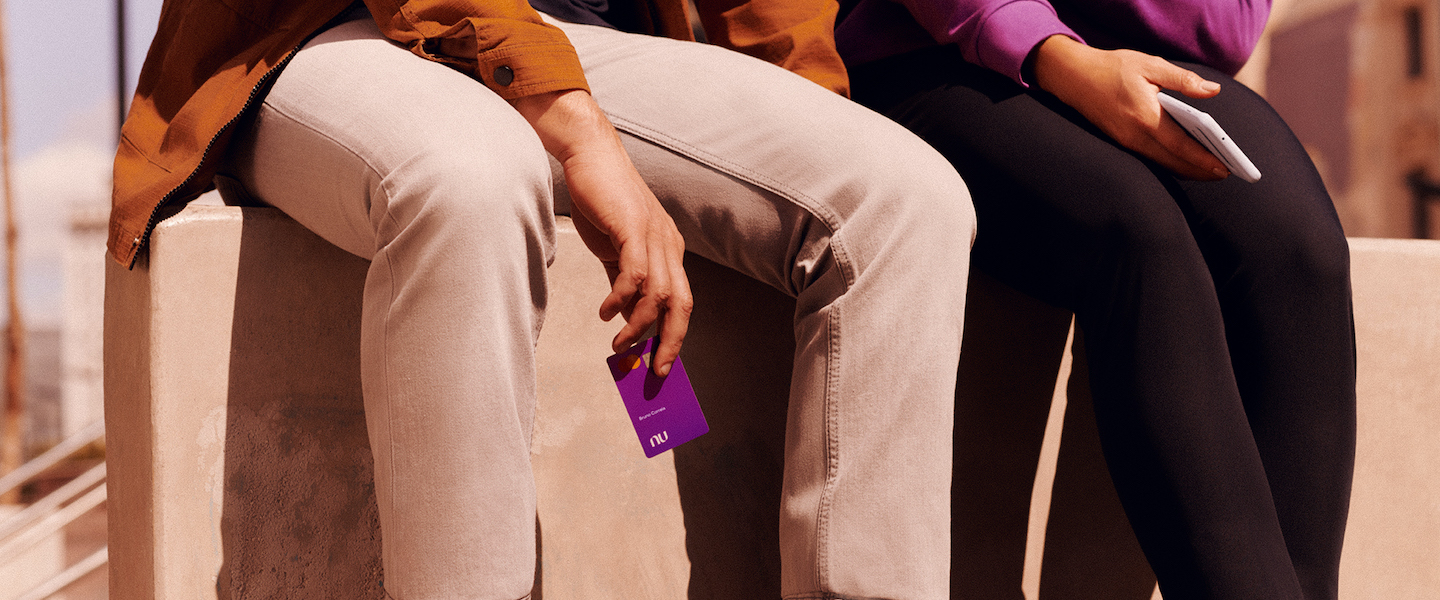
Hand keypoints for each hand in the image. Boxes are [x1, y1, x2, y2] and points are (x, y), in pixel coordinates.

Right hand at [511, 90, 691, 375]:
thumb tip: (627, 317)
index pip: (681, 301)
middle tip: (656, 371)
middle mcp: (668, 244)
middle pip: (681, 304)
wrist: (588, 154)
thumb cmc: (601, 200)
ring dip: (640, 326)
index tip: (661, 364)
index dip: (673, 335)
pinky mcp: (633, 226)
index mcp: (668, 250)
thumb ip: (624, 281)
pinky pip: (636, 272)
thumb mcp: (614, 249)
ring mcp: (653, 234)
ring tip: (620, 344)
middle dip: (671, 342)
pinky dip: (623, 298)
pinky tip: (606, 311)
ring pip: (660, 293)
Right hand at [1033, 35, 1227, 179]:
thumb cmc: (1113, 68)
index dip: (1203, 159)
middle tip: (1225, 174)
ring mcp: (1125, 142)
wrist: (1073, 77)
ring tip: (1210, 170)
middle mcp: (1134, 135)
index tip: (1225, 168)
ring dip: (1185, 170)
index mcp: (1145, 116)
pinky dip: (1170, 162)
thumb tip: (1212, 91)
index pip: (1180, 145)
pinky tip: (1184, 160)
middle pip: (1172, 162)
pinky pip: (1150, 158)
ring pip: (1161, 164)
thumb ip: (1183, 80)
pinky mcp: (1121, 142)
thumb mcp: (1150, 65)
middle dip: (1199, 171)